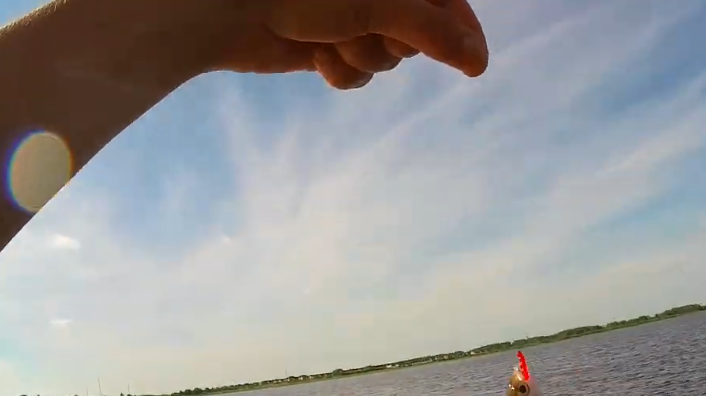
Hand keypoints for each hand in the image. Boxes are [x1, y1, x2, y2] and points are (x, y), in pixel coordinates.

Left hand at [174, 0, 489, 88]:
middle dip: (391, 42)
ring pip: (384, 59)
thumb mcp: (378, 3)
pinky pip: (356, 74)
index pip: (446, 1)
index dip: (462, 32)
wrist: (224, 7)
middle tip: (362, 25)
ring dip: (360, 57)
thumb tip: (477, 61)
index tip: (476, 66)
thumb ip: (432, 30)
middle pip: (416, 37)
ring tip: (326, 36)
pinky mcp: (325, 43)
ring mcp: (349, 17)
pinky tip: (312, 54)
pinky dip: (339, 71)